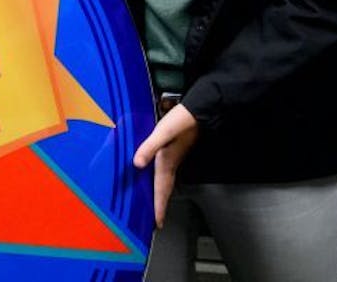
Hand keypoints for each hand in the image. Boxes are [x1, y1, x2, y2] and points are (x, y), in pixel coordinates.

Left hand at [133, 103, 198, 227]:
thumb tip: (137, 164)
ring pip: (165, 181)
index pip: (161, 190)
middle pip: (164, 189)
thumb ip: (150, 147)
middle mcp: (170, 163)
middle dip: (160, 205)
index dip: (159, 207)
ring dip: (160, 194)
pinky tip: (156, 178)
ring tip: (155, 205)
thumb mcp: (163, 132)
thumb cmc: (182, 121)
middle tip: (156, 220)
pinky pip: (165, 172)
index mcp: (167, 162)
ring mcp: (173, 157)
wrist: (200, 112)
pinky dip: (160, 181)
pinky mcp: (174, 151)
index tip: (158, 224)